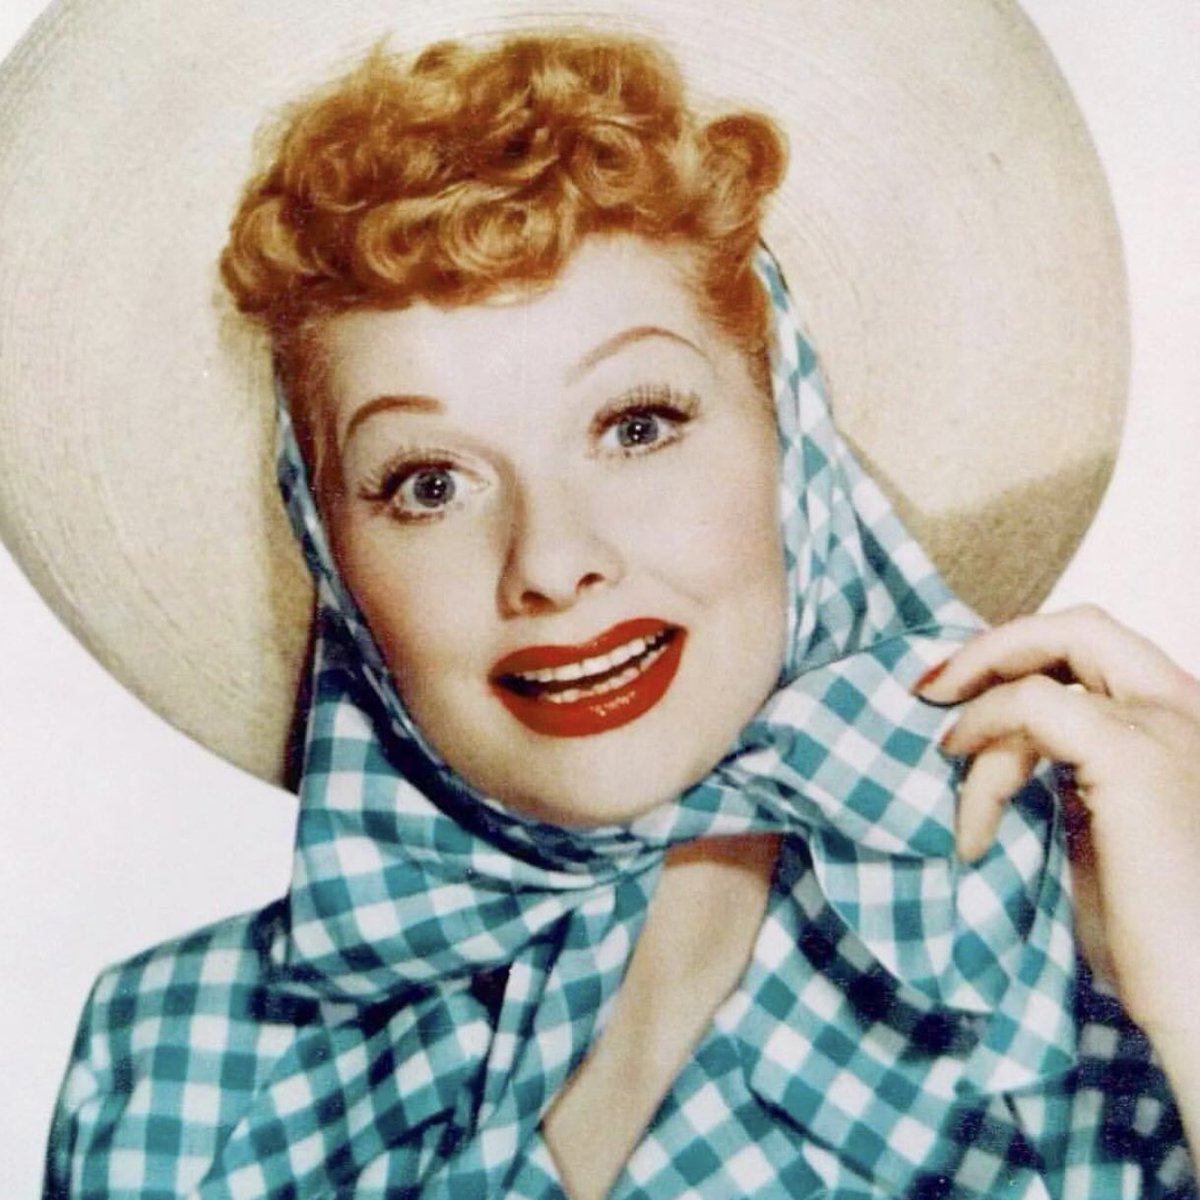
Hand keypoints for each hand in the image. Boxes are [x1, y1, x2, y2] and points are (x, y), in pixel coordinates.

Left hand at [916, 606, 1199, 1049]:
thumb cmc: (1155, 940)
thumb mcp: (1099, 836)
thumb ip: (1064, 780)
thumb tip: (992, 751)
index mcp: (1180, 728)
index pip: (1098, 650)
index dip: (1020, 654)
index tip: (955, 689)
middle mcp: (1184, 712)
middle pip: (1080, 626)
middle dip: (993, 649)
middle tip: (931, 689)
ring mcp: (1165, 727)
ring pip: (1042, 670)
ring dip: (977, 718)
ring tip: (947, 773)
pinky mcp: (1133, 756)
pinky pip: (1030, 710)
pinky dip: (985, 749)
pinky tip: (972, 815)